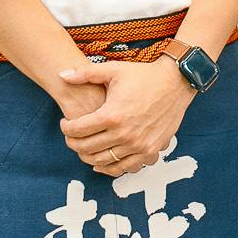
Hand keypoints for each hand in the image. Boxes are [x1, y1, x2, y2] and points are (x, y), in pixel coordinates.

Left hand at [57, 59, 194, 176]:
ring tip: (86, 147)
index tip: (65, 124)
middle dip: (73, 143)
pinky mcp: (150, 150)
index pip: (77, 130)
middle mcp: (124, 134)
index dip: (66, 128)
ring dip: (88, 157)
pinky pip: (124, 167)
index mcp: (112, 115)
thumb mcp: (114, 70)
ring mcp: (138, 145)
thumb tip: (61, 75)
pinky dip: (110, 167)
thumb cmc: (144, 75)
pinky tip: (103, 160)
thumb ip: (85, 73)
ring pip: (103, 161)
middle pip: (86, 148)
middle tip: (72, 136)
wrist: (176, 82)